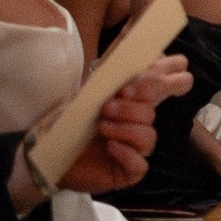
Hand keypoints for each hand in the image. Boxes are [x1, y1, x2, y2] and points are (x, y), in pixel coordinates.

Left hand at [48, 59, 187, 198]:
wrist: (45, 152)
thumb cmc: (67, 120)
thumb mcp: (88, 91)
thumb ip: (111, 74)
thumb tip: (132, 50)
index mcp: (135, 100)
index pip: (171, 85)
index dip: (174, 78)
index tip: (157, 72)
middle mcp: (139, 122)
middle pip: (157, 107)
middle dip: (141, 98)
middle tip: (118, 95)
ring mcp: (135, 147)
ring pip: (149, 134)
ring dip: (126, 125)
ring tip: (102, 124)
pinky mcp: (127, 171)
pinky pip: (140, 163)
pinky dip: (126, 151)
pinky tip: (110, 146)